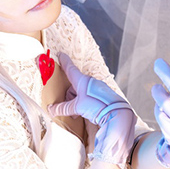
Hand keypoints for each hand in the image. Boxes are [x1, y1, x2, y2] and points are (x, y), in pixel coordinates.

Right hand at [49, 53, 135, 167]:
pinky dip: (84, 105)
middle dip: (69, 97)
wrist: (117, 113)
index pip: (70, 69)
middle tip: (67, 108)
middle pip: (74, 86)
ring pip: (81, 93)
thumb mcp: (77, 107)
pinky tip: (85, 114)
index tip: (61, 55)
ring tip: (76, 113)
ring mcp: (97, 89)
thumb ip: (64, 108)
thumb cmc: (97, 105)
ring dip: (76, 103)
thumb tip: (52, 110)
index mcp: (83, 80)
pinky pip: (89, 98)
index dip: (64, 62)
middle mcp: (90, 82)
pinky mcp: (102, 96)